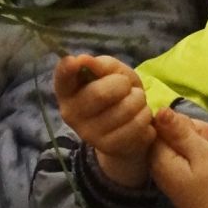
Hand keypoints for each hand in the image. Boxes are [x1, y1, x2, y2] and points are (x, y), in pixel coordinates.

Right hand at [52, 54, 153, 187]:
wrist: (126, 132)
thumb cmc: (116, 94)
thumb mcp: (112, 73)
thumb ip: (102, 65)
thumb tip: (84, 60)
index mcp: (67, 91)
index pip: (62, 78)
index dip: (66, 69)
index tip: (75, 61)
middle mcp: (71, 114)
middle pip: (100, 93)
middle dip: (123, 84)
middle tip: (126, 86)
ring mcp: (88, 134)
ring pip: (124, 109)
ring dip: (138, 100)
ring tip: (136, 101)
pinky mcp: (108, 147)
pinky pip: (136, 125)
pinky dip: (145, 116)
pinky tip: (140, 117)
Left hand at [148, 107, 207, 207]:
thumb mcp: (202, 154)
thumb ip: (180, 131)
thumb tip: (158, 110)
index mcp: (159, 157)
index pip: (162, 123)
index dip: (185, 123)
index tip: (202, 136)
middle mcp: (163, 164)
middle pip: (178, 131)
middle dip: (202, 134)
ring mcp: (177, 173)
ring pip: (194, 142)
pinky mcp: (190, 180)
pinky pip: (199, 157)